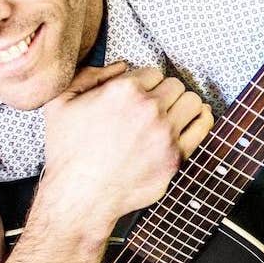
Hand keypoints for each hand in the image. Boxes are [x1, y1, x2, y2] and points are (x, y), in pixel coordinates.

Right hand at [40, 62, 214, 224]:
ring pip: (192, 101)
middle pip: (174, 85)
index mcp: (124, 90)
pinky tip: (194, 119)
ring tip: (171, 114)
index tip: (138, 97)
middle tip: (152, 108)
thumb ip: (87, 75)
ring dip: (182, 105)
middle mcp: (149, 109)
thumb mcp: (60, 103)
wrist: (79, 196)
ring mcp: (165, 133)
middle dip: (163, 94)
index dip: (144, 84)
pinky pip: (203, 126)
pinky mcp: (177, 156)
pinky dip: (201, 119)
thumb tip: (120, 66)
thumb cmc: (67, 153)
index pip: (152, 72)